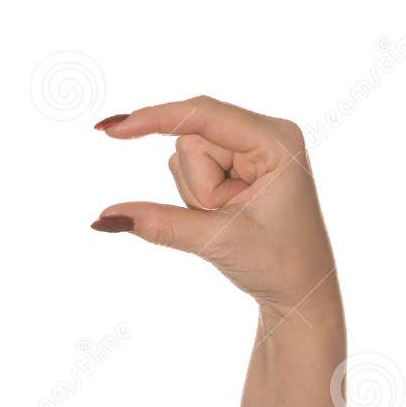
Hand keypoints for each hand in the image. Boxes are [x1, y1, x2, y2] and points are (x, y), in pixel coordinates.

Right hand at [92, 96, 337, 317]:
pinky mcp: (236, 161)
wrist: (301, 292)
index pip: (202, 114)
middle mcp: (263, 134)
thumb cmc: (279, 264)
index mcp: (275, 141)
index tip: (111, 130)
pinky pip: (188, 165)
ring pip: (184, 153)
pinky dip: (195, 194)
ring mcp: (249, 146)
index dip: (154, 119)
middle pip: (188, 137)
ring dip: (195, 193)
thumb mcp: (219, 241)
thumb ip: (160, 224)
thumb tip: (104, 219)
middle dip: (194, 184)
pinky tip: (225, 212)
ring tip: (230, 218)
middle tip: (225, 216)